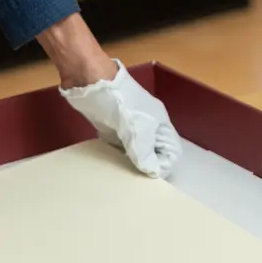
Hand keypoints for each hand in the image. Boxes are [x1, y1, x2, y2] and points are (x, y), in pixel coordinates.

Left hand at [38, 15, 181, 179]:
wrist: (90, 80)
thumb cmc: (118, 100)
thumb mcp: (136, 127)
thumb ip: (144, 151)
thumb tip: (153, 172)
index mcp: (160, 124)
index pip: (171, 151)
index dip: (164, 165)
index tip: (150, 179)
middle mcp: (147, 127)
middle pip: (155, 154)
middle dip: (149, 167)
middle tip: (138, 183)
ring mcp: (129, 128)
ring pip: (137, 153)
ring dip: (133, 165)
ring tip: (126, 179)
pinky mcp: (112, 129)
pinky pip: (120, 149)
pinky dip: (119, 158)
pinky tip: (113, 168)